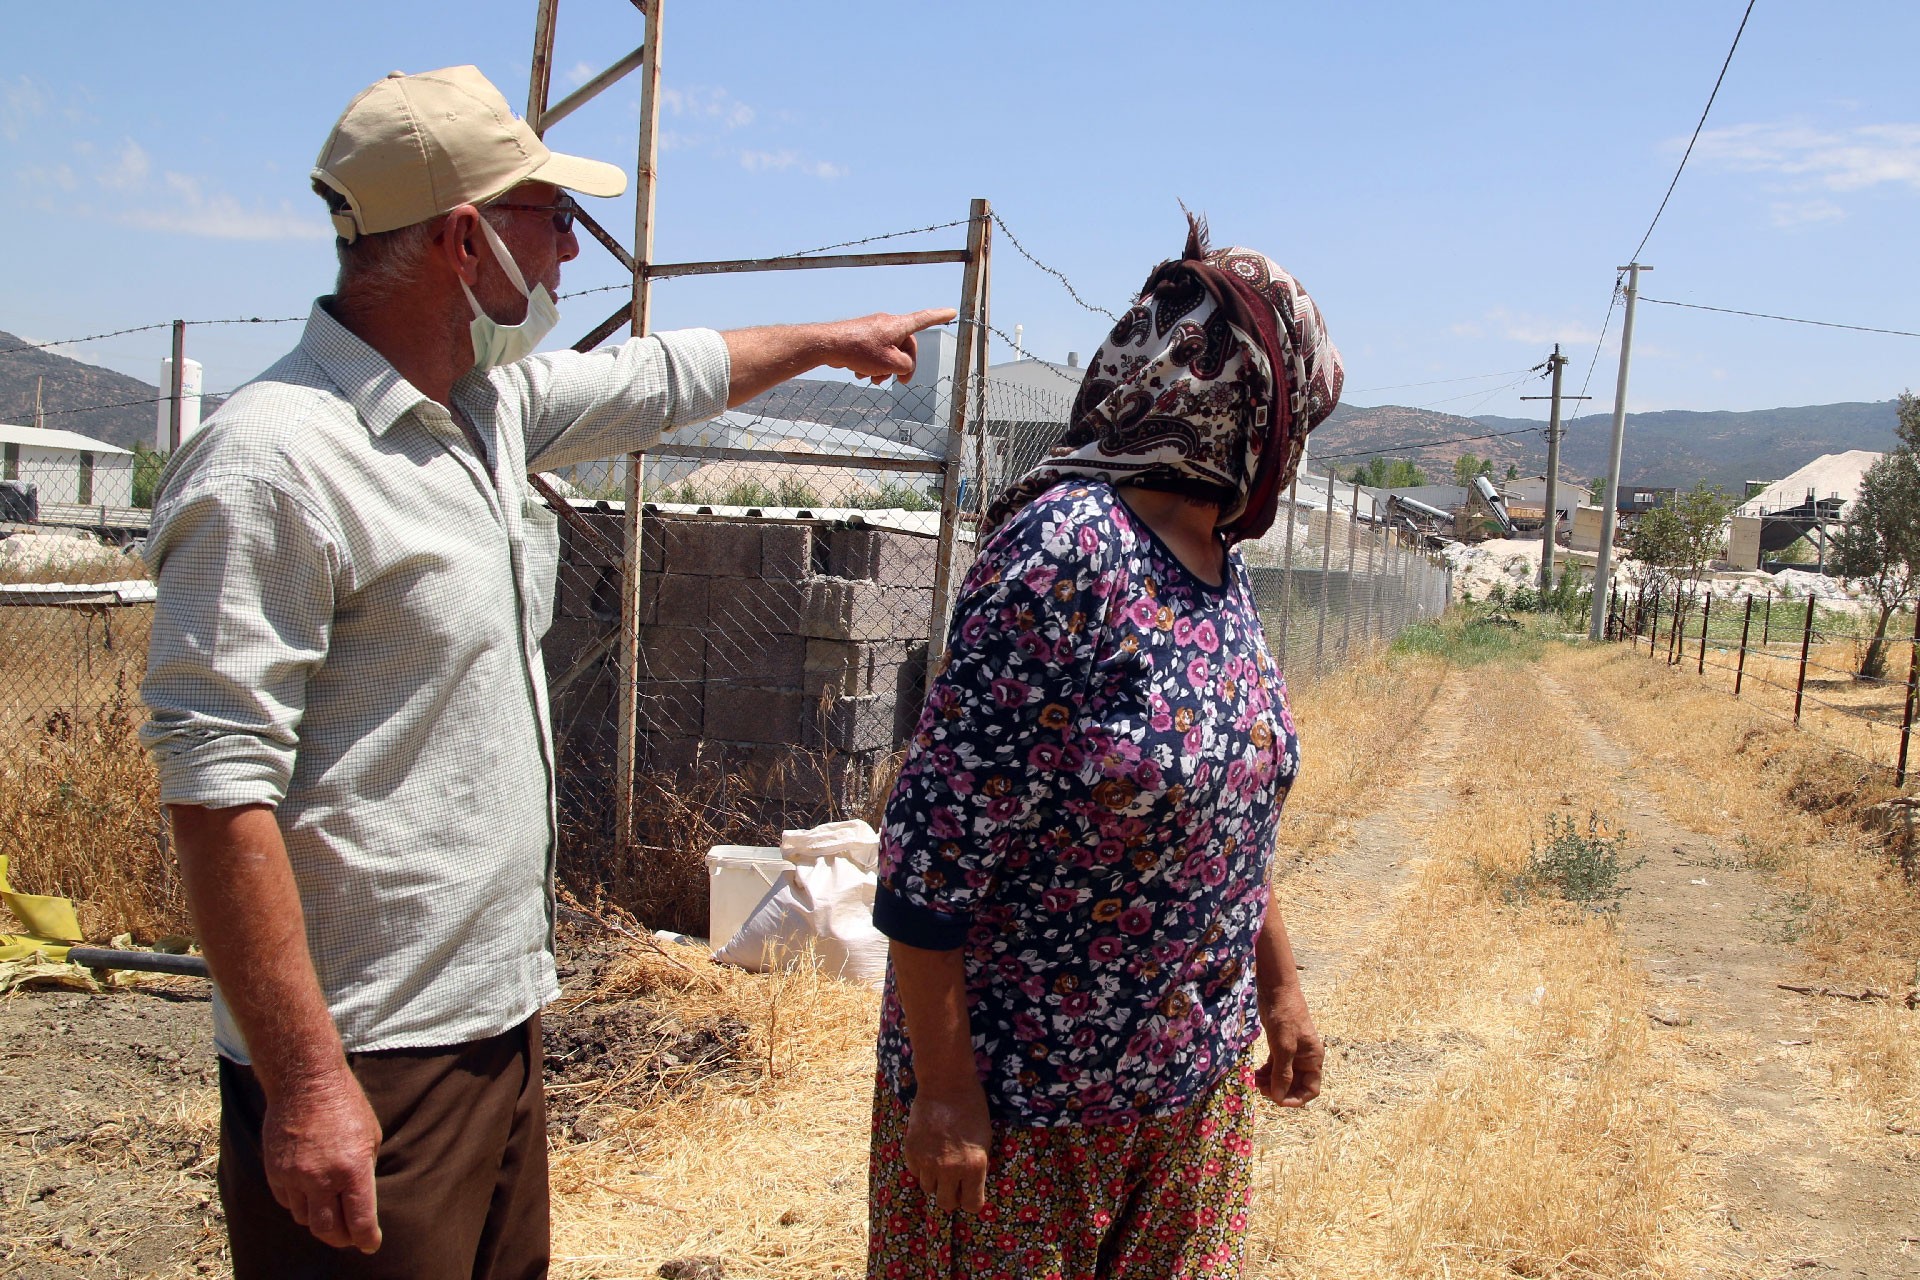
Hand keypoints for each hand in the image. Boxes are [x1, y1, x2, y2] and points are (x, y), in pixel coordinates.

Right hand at [261, 1067, 383, 1252]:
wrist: (304, 1082)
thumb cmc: (345, 1104)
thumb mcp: (370, 1136)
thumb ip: (364, 1169)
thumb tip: (359, 1197)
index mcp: (352, 1169)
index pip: (360, 1220)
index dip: (367, 1238)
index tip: (370, 1244)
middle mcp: (321, 1178)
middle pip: (328, 1230)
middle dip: (342, 1239)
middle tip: (350, 1236)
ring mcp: (294, 1177)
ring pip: (304, 1219)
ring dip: (319, 1221)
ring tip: (330, 1213)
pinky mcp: (274, 1172)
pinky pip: (287, 1202)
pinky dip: (299, 1205)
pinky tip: (309, 1195)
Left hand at [823, 309, 958, 384]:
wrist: (828, 345)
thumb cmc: (859, 351)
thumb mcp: (890, 363)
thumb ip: (906, 366)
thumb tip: (904, 365)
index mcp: (899, 326)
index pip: (924, 319)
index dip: (940, 316)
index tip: (952, 311)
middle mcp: (888, 324)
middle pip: (906, 345)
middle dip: (904, 365)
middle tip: (902, 382)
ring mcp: (874, 329)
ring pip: (889, 352)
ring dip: (885, 368)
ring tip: (874, 380)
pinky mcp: (863, 337)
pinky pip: (875, 352)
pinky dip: (872, 364)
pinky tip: (861, 374)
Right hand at [904, 1084, 991, 1213]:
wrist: (946, 1083)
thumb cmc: (972, 1108)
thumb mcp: (985, 1140)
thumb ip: (976, 1167)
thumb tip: (970, 1187)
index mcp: (974, 1167)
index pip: (972, 1205)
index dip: (972, 1201)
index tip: (970, 1194)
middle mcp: (951, 1169)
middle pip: (947, 1203)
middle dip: (952, 1196)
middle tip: (954, 1183)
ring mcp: (929, 1162)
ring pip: (929, 1188)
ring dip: (935, 1180)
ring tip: (941, 1161)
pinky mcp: (912, 1151)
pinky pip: (916, 1172)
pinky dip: (922, 1167)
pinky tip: (929, 1150)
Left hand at [1254, 983, 1323, 1107]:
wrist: (1277, 990)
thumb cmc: (1285, 1016)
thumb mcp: (1284, 1047)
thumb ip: (1283, 1073)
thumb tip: (1278, 1097)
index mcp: (1313, 1059)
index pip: (1311, 1089)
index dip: (1296, 1099)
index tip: (1277, 1100)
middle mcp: (1305, 1058)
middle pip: (1295, 1085)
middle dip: (1279, 1090)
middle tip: (1261, 1089)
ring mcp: (1293, 1052)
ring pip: (1283, 1076)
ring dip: (1270, 1083)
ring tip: (1254, 1081)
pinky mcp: (1280, 1046)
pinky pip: (1275, 1066)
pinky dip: (1266, 1073)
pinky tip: (1254, 1074)